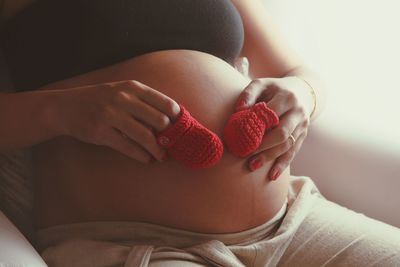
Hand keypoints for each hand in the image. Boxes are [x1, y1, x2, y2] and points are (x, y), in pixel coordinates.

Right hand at [50, 80, 179, 162]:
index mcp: (132, 87)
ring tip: (162, 157)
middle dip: (169, 136)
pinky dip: (141, 156)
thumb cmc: (100, 99)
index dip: (177, 118)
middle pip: (159, 120)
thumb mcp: (121, 91)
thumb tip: (169, 120)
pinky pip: (128, 147)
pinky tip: (146, 159)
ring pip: (145, 136)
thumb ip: (143, 101)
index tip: (180, 128)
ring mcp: (111, 115)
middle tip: (171, 145)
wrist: (65, 107)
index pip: (165, 102)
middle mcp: (123, 99)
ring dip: (157, 150)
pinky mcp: (101, 132)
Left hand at [235, 76, 312, 179]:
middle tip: (244, 155)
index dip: (257, 127)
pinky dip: (282, 164)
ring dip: (270, 157)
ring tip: (252, 166)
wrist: (301, 91)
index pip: (271, 115)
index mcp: (287, 97)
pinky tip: (272, 175)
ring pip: (287, 145)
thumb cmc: (274, 88)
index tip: (241, 138)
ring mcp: (303, 125)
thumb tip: (238, 111)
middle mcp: (298, 112)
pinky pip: (293, 152)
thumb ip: (248, 94)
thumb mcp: (261, 84)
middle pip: (281, 133)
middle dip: (263, 146)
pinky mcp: (303, 135)